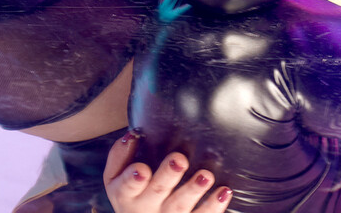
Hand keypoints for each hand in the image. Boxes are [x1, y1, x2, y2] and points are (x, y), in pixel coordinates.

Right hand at [103, 137, 228, 212]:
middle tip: (180, 160)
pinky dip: (214, 206)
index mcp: (127, 194)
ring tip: (206, 176)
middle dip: (169, 176)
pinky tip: (224, 192)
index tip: (143, 169)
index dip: (134, 178)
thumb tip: (133, 135)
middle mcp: (146, 208)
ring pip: (181, 207)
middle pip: (158, 191)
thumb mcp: (116, 177)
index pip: (127, 186)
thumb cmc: (131, 192)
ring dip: (194, 190)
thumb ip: (120, 155)